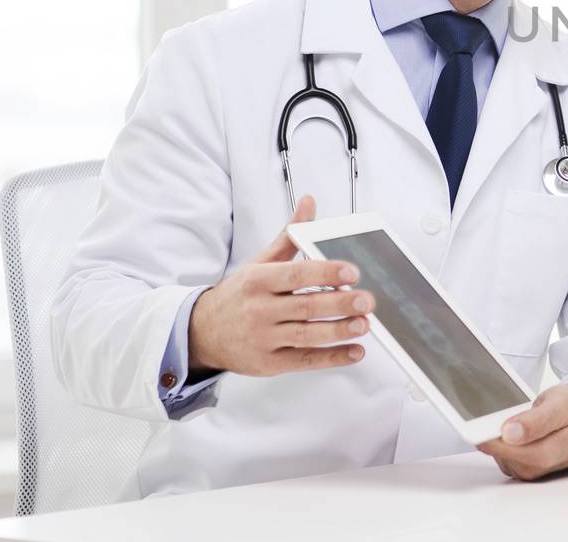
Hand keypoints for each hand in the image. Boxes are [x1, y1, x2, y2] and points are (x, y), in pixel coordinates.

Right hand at [188, 195, 372, 375]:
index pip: (296, 275)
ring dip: (338, 331)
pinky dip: (331, 358)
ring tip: (364, 324)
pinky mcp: (268, 363)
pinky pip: (304, 361)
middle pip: (305, 306)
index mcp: (258, 281)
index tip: (351, 272)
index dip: (325, 273)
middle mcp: (259, 310)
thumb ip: (289, 236)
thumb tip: (308, 203)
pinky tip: (354, 351)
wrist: (201, 333)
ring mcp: (263, 339)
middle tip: (367, 300)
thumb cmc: (238, 295)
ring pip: (306, 335)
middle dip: (339, 304)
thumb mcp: (259, 263)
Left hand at [477, 383, 567, 480]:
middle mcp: (533, 467)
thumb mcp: (561, 406)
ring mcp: (527, 468)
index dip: (485, 433)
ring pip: (496, 452)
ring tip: (507, 414)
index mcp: (544, 454)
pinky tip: (509, 424)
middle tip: (489, 408)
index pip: (502, 448)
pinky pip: (501, 452)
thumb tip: (509, 432)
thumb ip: (536, 421)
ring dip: (495, 433)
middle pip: (496, 451)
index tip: (472, 419)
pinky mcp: (522, 465)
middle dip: (489, 429)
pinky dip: (500, 438)